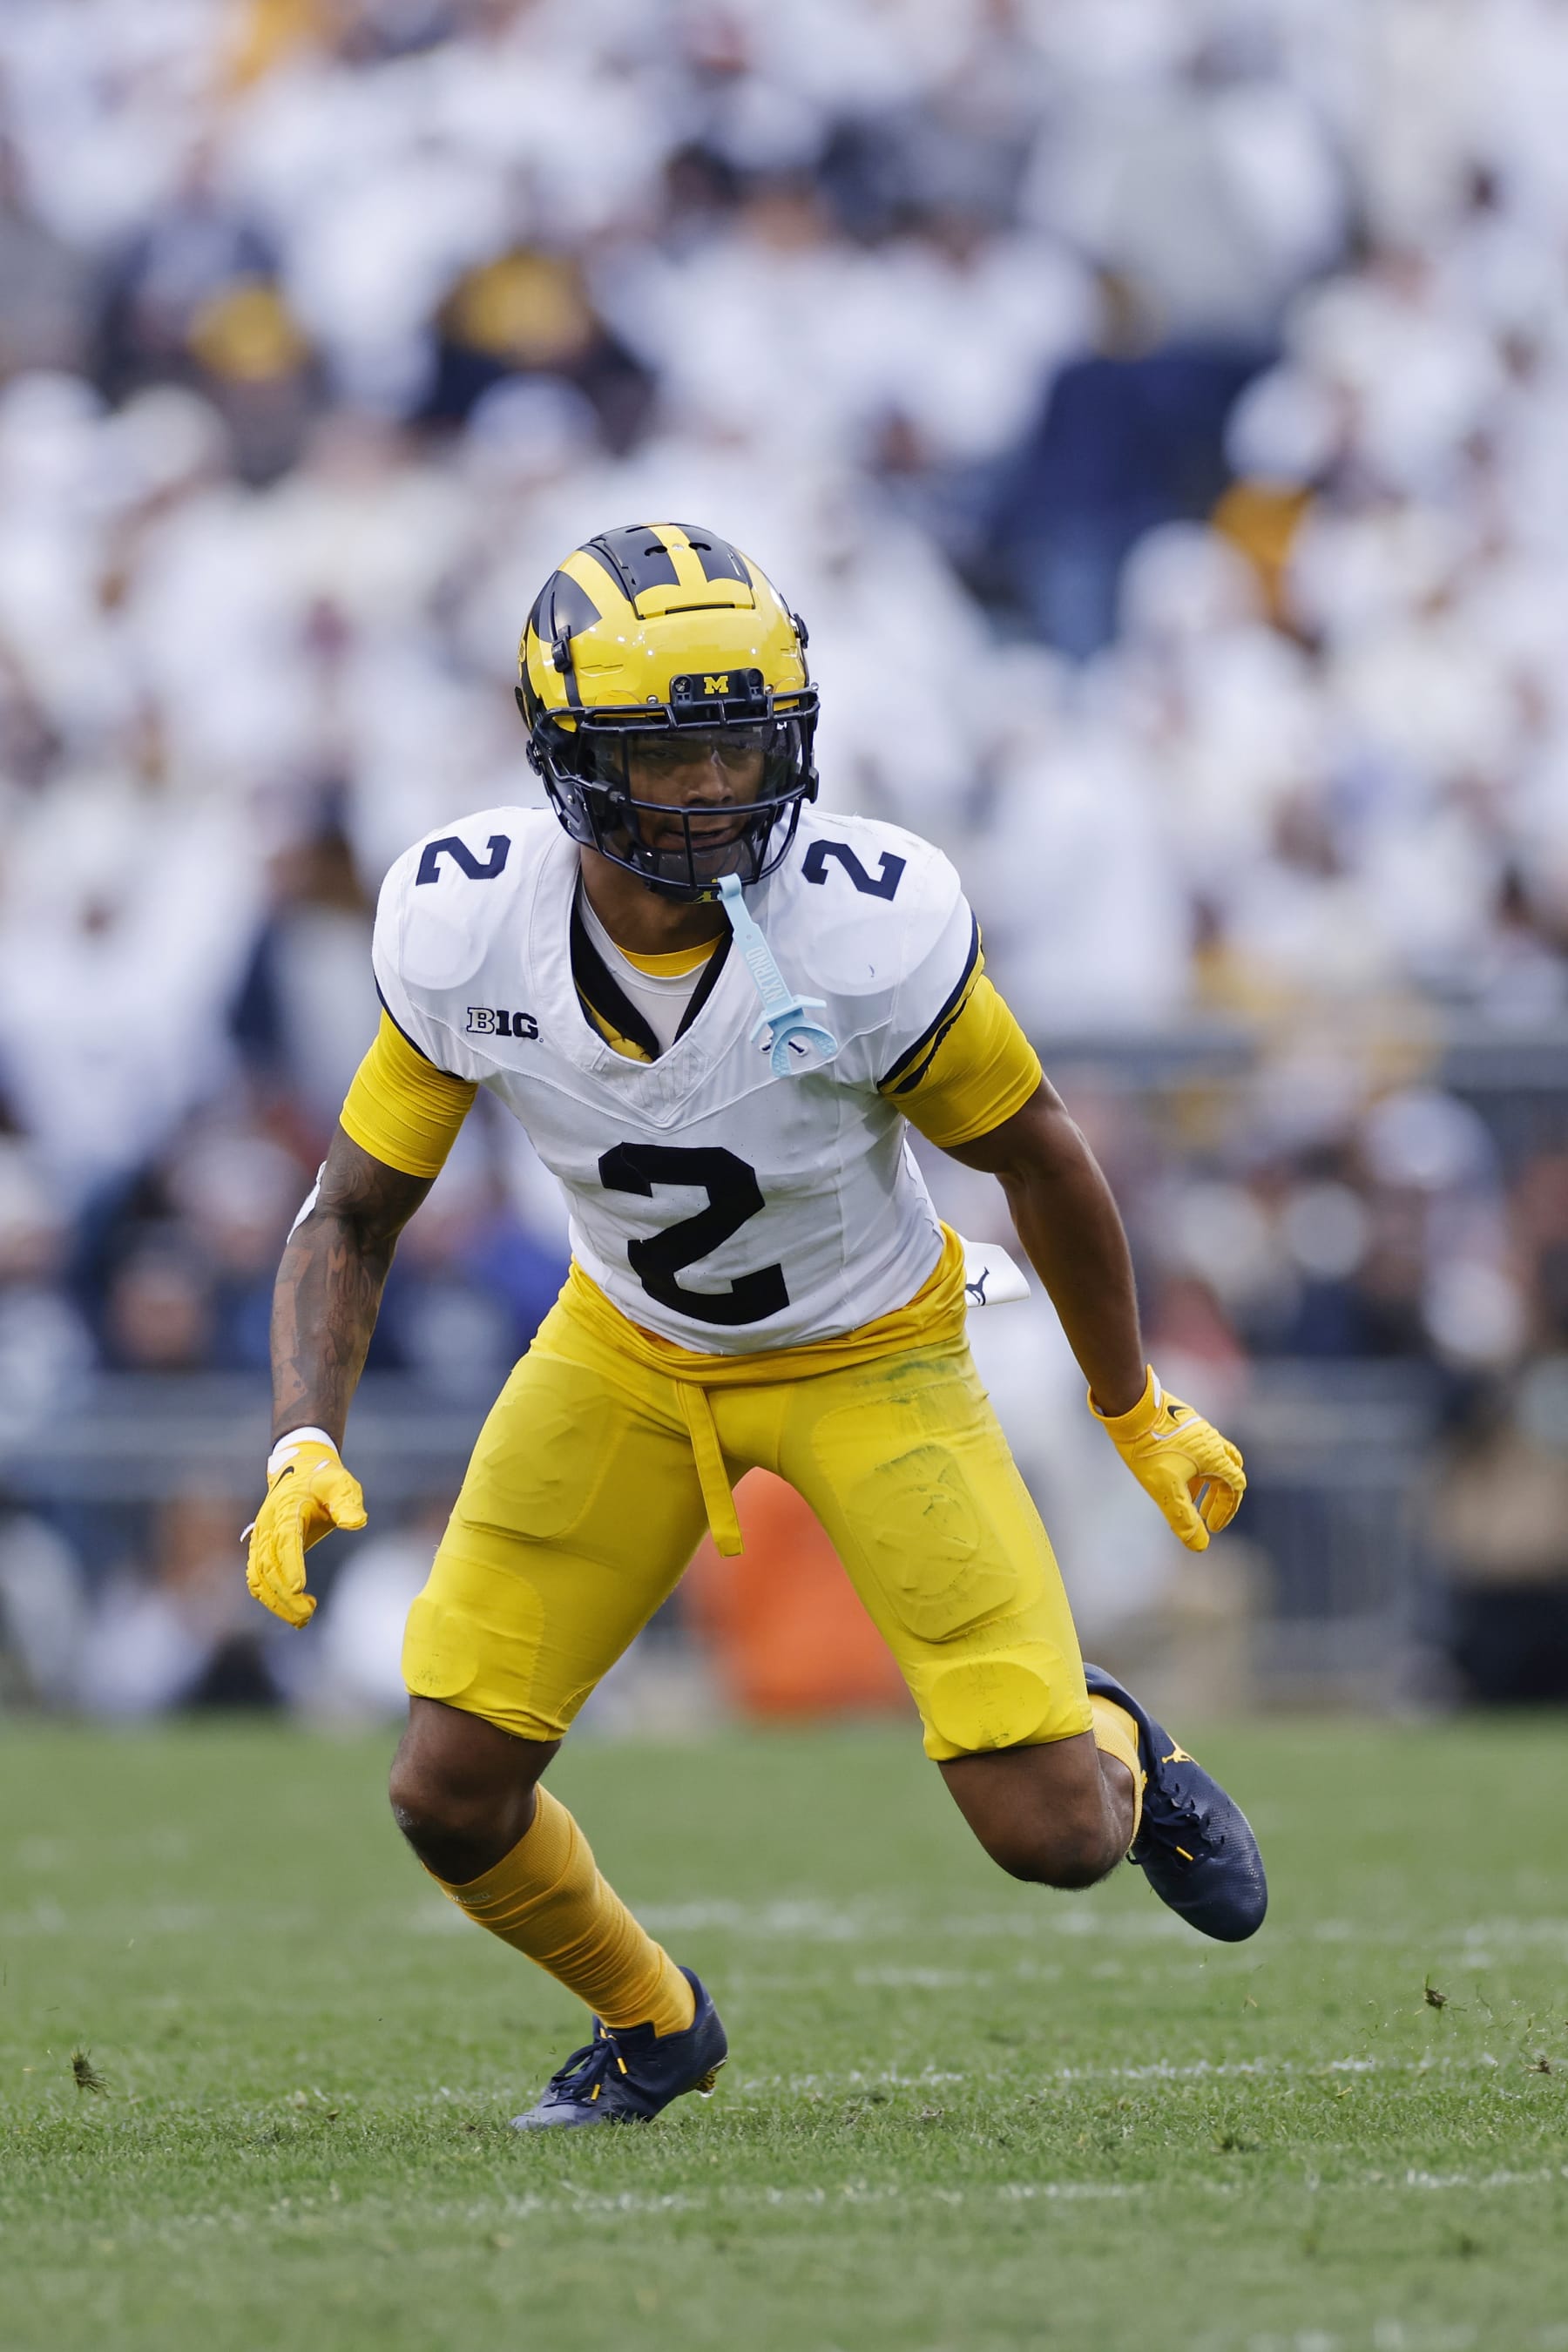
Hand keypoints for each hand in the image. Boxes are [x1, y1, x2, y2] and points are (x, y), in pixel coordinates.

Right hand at [243, 1433, 365, 1626]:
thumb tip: (357, 1522)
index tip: (299, 1588)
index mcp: (286, 1508)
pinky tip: (291, 1612)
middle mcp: (267, 1526)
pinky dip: (269, 1597)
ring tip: (302, 1619)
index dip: (290, 1564)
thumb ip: (348, 1502)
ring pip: (258, 1577)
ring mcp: (260, 1539)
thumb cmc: (324, 1481)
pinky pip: (256, 1578)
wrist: (299, 1471)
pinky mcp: (260, 1550)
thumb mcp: (341, 1484)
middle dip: (285, 1594)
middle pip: (269, 1565)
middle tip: (308, 1613)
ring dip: (275, 1601)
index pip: (285, 1539)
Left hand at [1089, 1367, 1244, 1551]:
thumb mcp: (1166, 1489)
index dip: (1227, 1510)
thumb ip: (1183, 1518)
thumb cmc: (1150, 1448)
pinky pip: (1196, 1449)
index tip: (1212, 1527)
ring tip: (1189, 1499)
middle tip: (1205, 1517)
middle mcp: (1212, 1440)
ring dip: (1205, 1484)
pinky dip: (1192, 1469)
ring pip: (1211, 1460)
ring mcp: (1197, 1429)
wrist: (1131, 1407)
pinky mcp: (1182, 1422)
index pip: (1236, 1487)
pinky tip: (1172, 1475)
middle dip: (1219, 1498)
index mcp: (1215, 1456)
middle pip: (1228, 1473)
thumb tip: (1200, 1546)